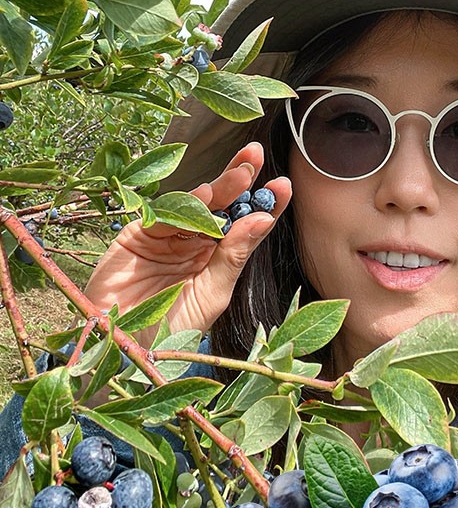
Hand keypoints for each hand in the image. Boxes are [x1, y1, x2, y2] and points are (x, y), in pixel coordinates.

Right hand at [84, 142, 292, 343]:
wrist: (124, 350)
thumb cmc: (172, 330)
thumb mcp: (212, 294)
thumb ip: (234, 257)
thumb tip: (263, 220)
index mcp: (218, 258)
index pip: (245, 226)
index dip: (263, 205)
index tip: (283, 186)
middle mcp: (195, 243)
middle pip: (221, 206)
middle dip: (239, 181)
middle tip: (257, 156)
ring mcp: (166, 237)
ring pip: (194, 205)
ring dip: (218, 188)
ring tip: (241, 175)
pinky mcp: (137, 236)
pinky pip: (163, 215)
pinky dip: (183, 206)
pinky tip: (204, 196)